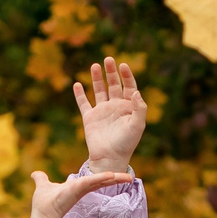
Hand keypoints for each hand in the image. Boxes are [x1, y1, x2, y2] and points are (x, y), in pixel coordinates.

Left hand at [25, 168, 133, 217]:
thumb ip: (41, 178)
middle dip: (116, 179)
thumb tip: (34, 174)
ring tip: (129, 177)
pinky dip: (101, 178)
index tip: (116, 175)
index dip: (105, 177)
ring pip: (101, 181)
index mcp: (77, 186)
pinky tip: (112, 175)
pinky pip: (92, 181)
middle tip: (130, 177)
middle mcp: (82, 187)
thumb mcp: (43, 185)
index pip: (95, 180)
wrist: (41, 211)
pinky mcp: (78, 188)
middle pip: (102, 181)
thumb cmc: (44, 201)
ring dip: (115, 178)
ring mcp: (81, 188)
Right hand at [73, 56, 146, 172]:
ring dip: (97, 78)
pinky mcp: (90, 118)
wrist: (110, 158)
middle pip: (113, 85)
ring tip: (95, 65)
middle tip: (108, 59)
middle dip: (111, 72)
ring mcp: (102, 112)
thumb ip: (139, 108)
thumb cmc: (126, 143)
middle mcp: (115, 107)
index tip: (123, 65)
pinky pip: (84, 104)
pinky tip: (77, 84)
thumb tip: (135, 92)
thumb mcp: (137, 126)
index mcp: (128, 108)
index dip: (127, 76)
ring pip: (98, 90)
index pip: (128, 87)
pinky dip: (79, 94)